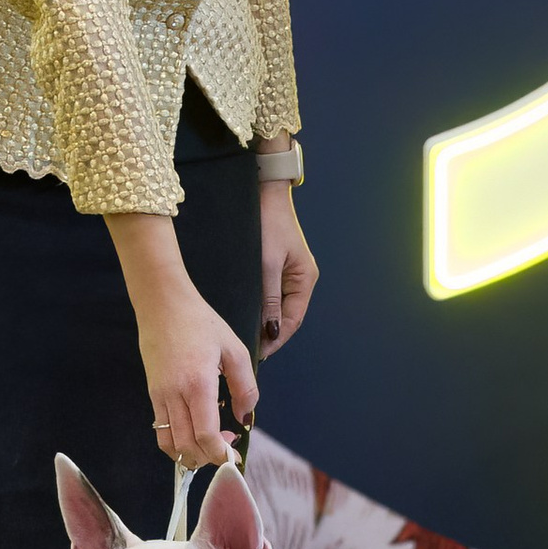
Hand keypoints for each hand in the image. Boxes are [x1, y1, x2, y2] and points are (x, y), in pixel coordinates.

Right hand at [135, 283, 258, 467]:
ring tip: (210, 448)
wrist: (163, 306)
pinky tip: (193, 437)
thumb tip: (245, 417)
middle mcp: (174, 396)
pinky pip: (160, 430)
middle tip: (226, 452)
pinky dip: (176, 443)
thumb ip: (245, 386)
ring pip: (170, 443)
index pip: (206, 436)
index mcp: (198, 385)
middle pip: (187, 446)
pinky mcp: (152, 394)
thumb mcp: (234, 350)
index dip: (220, 454)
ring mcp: (159, 396)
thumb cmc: (202, 323)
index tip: (234, 458)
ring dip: (190, 455)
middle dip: (208, 458)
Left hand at [260, 188, 317, 351]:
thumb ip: (268, 300)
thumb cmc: (267, 225)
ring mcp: (289, 273)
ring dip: (263, 321)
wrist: (264, 192)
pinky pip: (271, 295)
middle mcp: (301, 279)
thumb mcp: (266, 265)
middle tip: (246, 350)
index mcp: (304, 280)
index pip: (292, 321)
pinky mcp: (277, 266)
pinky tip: (245, 313)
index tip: (258, 355)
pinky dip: (260, 307)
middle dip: (269, 334)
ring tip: (243, 335)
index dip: (276, 340)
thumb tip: (272, 332)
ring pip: (277, 307)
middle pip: (286, 316)